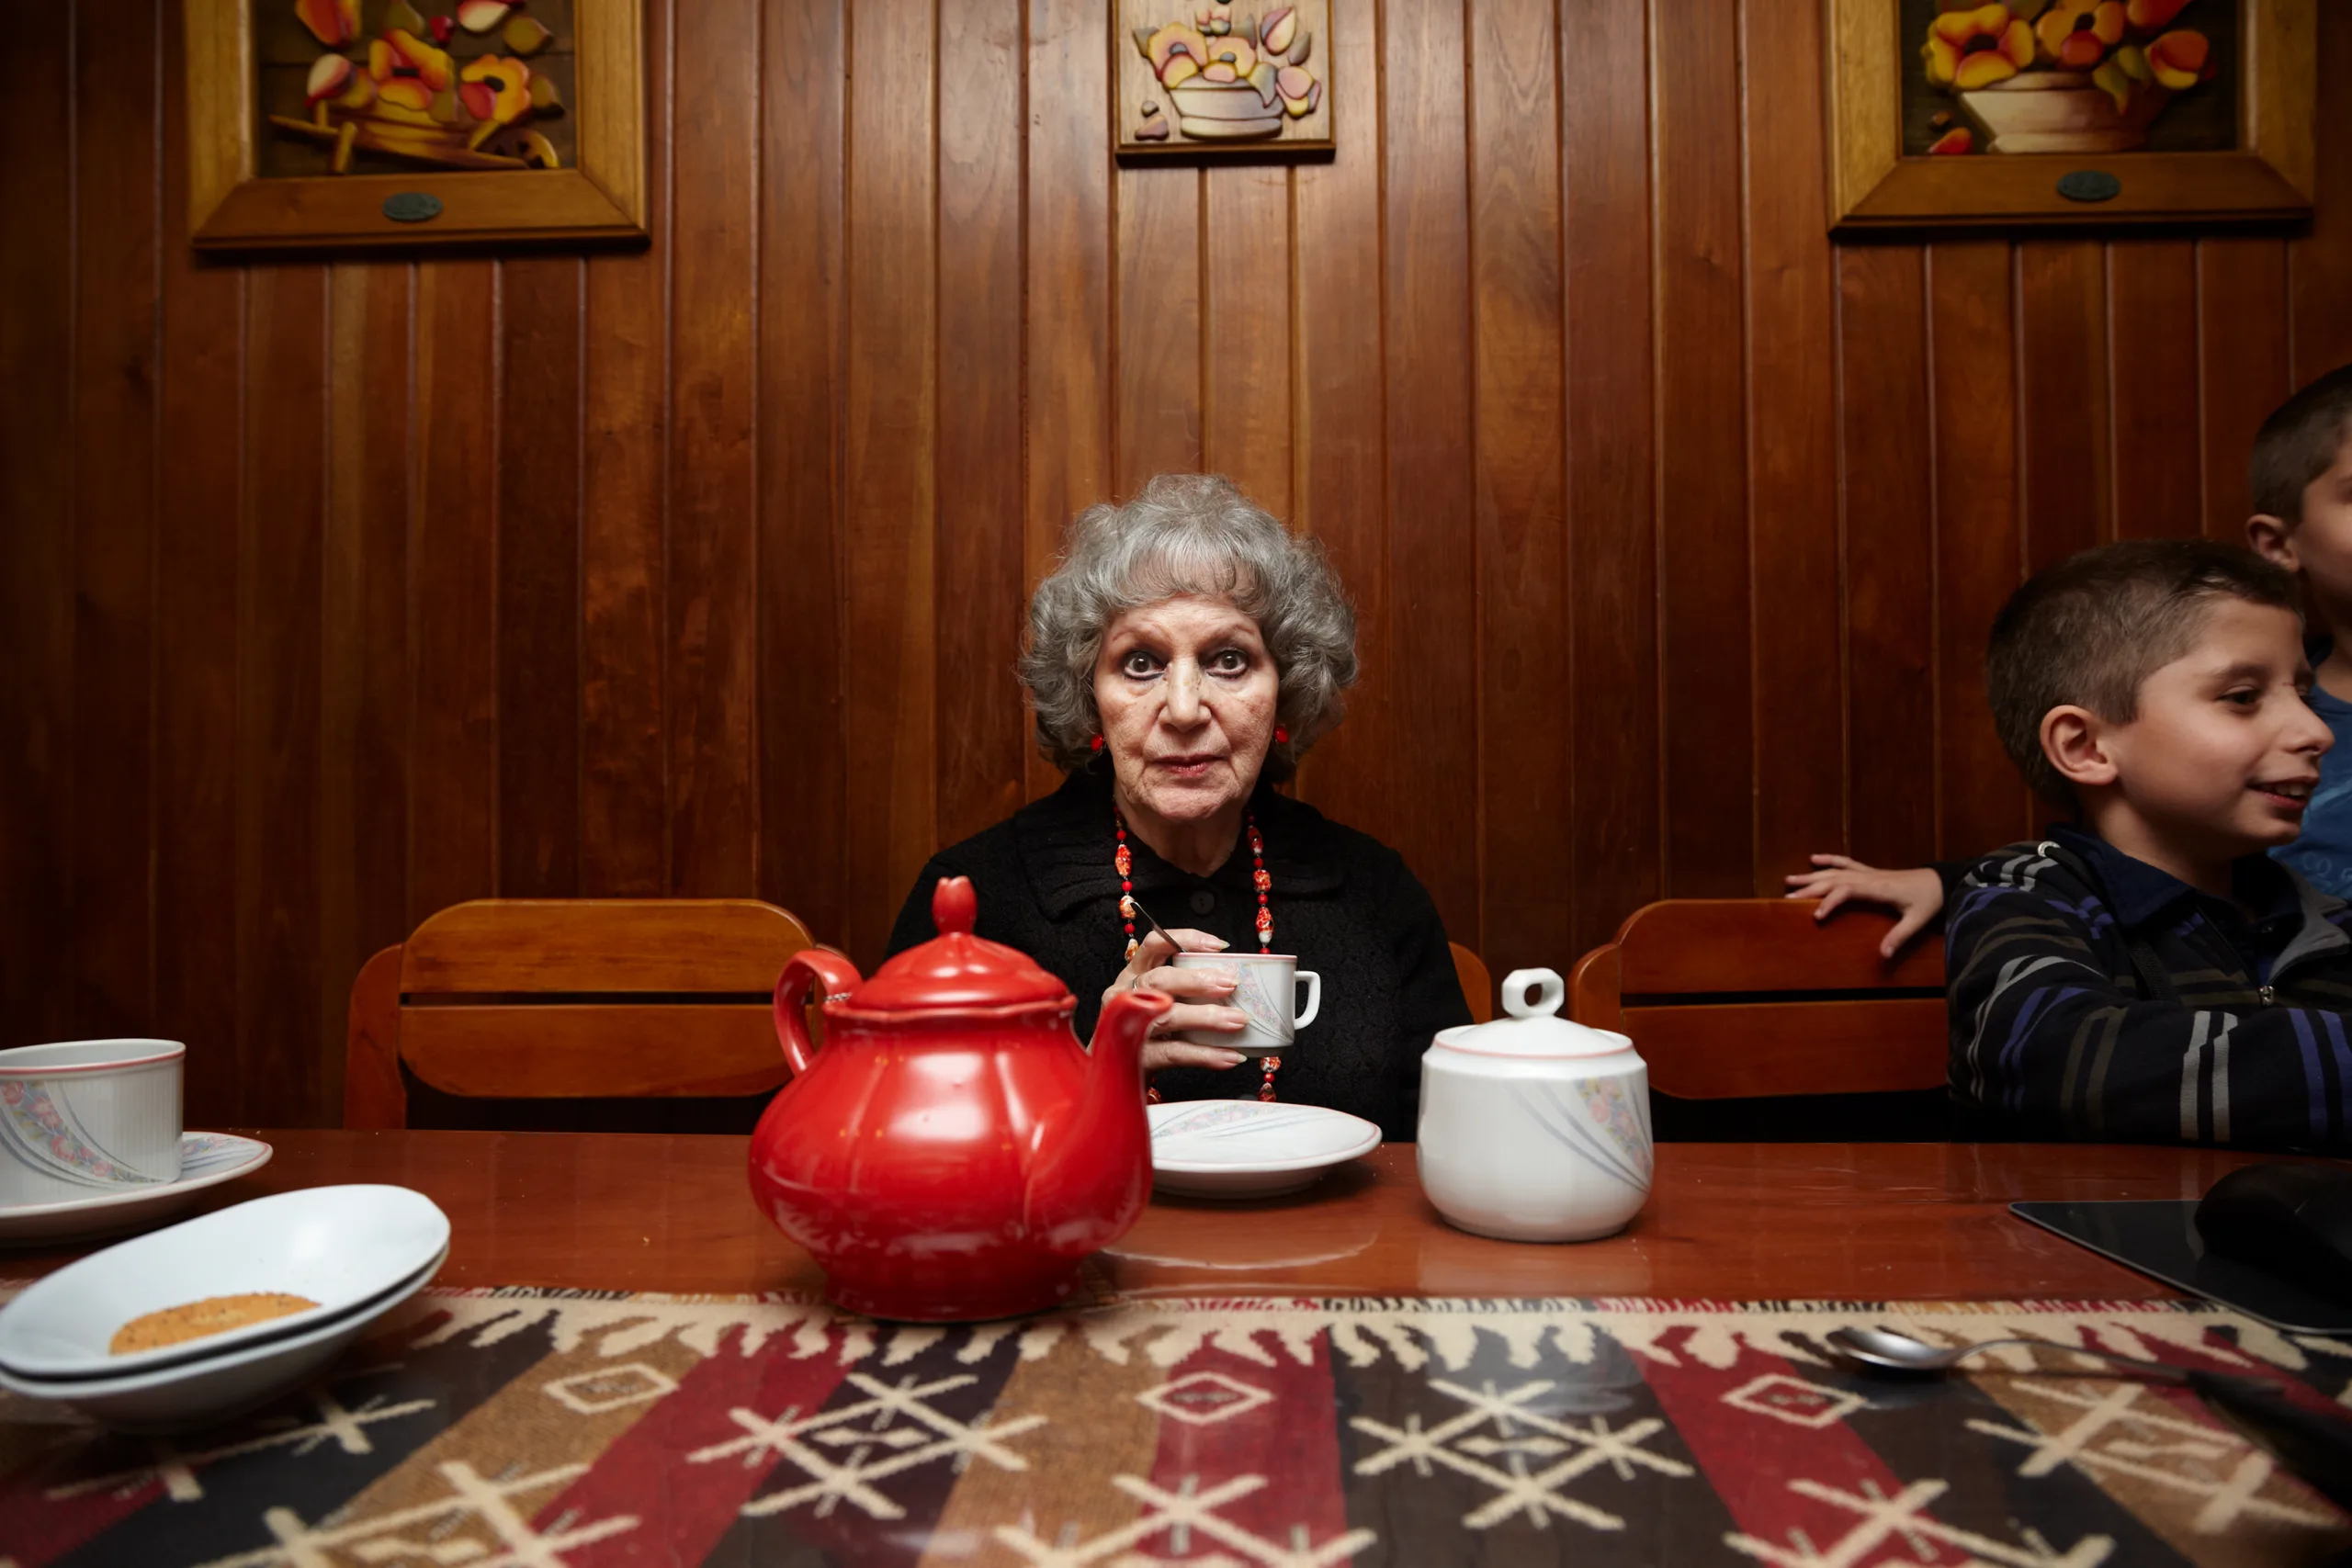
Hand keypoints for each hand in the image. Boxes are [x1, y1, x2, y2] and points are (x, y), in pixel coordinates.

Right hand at [1105, 928, 1251, 1075]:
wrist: (1114, 1070)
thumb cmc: (1143, 1029)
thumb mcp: (1158, 1000)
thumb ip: (1185, 990)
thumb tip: (1233, 987)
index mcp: (1134, 974)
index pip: (1154, 945)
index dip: (1185, 940)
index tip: (1218, 946)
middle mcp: (1126, 996)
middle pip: (1159, 980)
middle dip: (1197, 980)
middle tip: (1230, 984)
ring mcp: (1127, 1027)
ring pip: (1168, 1016)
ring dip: (1207, 1017)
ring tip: (1238, 1020)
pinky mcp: (1136, 1057)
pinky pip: (1174, 1052)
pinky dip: (1205, 1055)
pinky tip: (1228, 1056)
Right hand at [1783, 855, 1944, 958]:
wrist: (1942, 881)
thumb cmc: (1929, 900)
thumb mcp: (1916, 921)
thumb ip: (1898, 937)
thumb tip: (1882, 956)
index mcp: (1879, 888)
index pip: (1846, 891)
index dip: (1829, 902)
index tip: (1815, 916)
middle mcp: (1869, 877)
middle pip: (1833, 879)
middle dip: (1810, 888)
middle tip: (1787, 898)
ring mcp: (1868, 872)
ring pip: (1835, 870)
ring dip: (1812, 875)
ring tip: (1789, 880)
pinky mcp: (1871, 871)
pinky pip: (1846, 862)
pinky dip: (1829, 859)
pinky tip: (1814, 858)